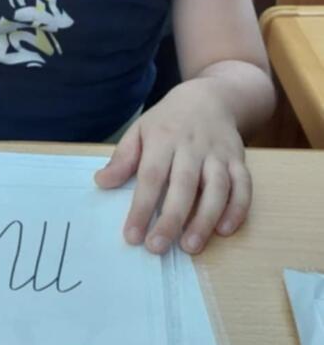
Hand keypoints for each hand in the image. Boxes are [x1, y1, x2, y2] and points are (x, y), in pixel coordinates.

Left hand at [95, 79, 251, 255]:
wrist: (210, 97)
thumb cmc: (168, 120)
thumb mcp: (140, 130)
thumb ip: (123, 158)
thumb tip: (101, 182)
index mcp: (164, 139)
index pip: (151, 176)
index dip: (141, 207)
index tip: (132, 236)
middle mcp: (193, 147)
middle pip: (184, 185)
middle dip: (172, 219)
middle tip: (158, 247)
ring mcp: (219, 154)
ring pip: (217, 188)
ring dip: (205, 218)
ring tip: (190, 246)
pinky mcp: (239, 160)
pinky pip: (243, 185)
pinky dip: (238, 208)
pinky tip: (224, 230)